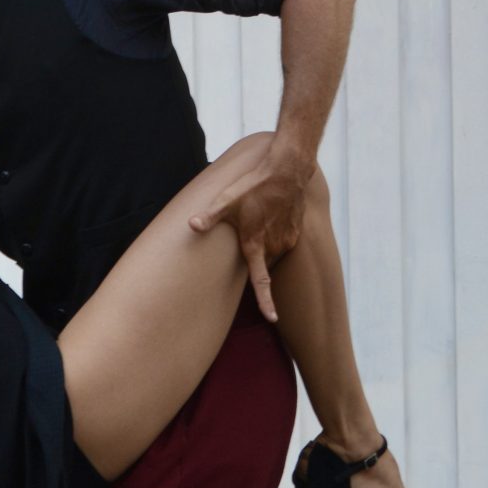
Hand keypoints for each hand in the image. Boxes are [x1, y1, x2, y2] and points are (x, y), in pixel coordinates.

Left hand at [188, 142, 312, 322]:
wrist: (287, 170)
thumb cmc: (255, 185)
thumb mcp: (227, 200)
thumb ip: (209, 217)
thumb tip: (192, 226)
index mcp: (256, 244)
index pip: (261, 282)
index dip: (266, 302)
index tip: (272, 317)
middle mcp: (274, 246)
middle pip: (261, 261)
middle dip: (253, 252)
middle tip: (248, 228)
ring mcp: (287, 239)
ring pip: (271, 250)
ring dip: (263, 240)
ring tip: (258, 216)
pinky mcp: (295, 232)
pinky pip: (282, 240)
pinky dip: (274, 232)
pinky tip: (269, 214)